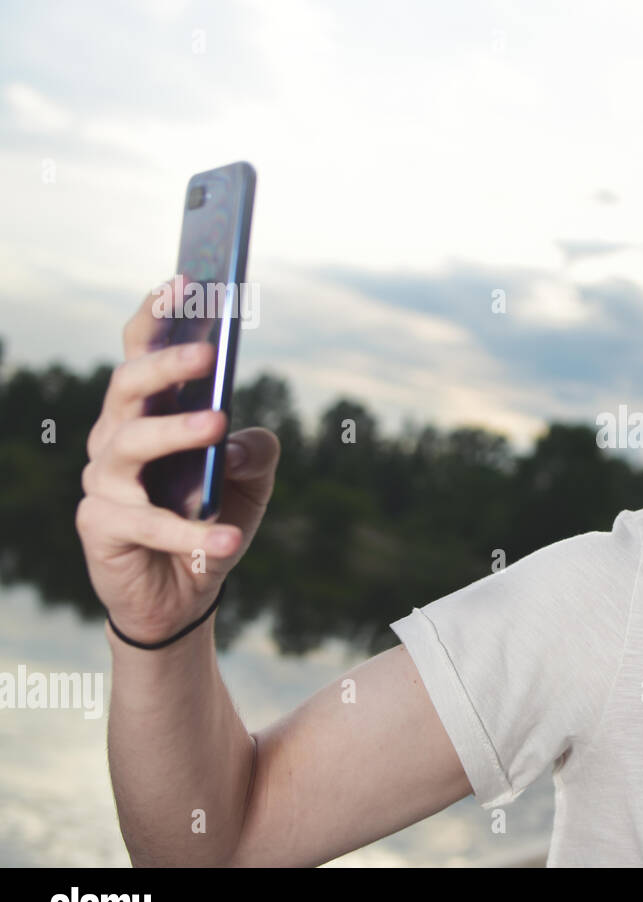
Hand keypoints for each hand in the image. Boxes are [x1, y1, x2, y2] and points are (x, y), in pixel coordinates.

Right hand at [76, 280, 280, 644]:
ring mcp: (103, 482)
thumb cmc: (212, 519)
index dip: (156, 317)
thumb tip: (239, 440)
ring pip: (128, 444)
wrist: (183, 593)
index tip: (182, 283)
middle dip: (166, 364)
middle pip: (127, 387)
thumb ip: (257, 453)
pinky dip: (192, 530)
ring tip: (218, 426)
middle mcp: (115, 439)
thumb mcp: (251, 484)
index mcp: (148, 414)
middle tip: (209, 354)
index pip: (140, 353)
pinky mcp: (100, 527)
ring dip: (175, 432)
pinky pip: (146, 523)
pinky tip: (230, 537)